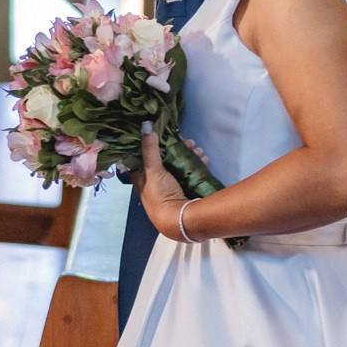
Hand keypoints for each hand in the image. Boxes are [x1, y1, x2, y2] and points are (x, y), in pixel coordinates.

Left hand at [137, 124, 193, 240]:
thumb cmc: (161, 196)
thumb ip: (149, 148)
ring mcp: (172, 188)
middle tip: (188, 142)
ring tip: (198, 151)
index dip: (149, 145)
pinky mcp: (186, 191)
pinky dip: (198, 165)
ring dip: (190, 156)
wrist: (181, 221)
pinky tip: (204, 160)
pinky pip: (191, 173)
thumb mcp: (153, 170)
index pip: (142, 159)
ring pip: (180, 166)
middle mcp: (155, 183)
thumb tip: (145, 124)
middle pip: (165, 160)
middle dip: (177, 149)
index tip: (159, 134)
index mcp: (142, 180)